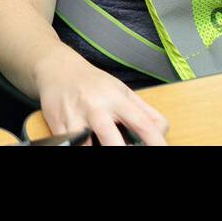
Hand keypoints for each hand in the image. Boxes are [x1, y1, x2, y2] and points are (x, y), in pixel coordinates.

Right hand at [34, 50, 168, 145]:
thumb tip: (162, 133)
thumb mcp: (122, 91)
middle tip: (129, 153)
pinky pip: (68, 144)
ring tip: (101, 145)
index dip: (156, 142)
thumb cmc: (94, 83)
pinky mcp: (57, 124)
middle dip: (120, 151)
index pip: (142, 123)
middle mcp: (95, 107)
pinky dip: (77, 146)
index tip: (164, 150)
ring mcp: (74, 117)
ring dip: (95, 149)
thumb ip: (144, 112)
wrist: (57, 67)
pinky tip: (84, 144)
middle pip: (111, 140)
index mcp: (116, 98)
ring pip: (85, 146)